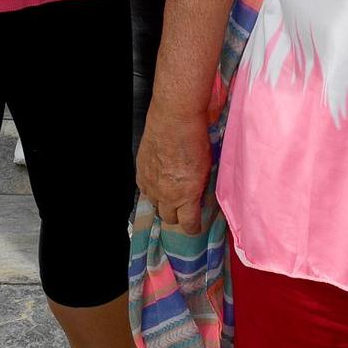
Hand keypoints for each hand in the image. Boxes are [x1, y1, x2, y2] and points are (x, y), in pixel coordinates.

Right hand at [138, 109, 210, 232]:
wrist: (174, 119)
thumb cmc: (196, 139)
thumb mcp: (206, 168)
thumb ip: (199, 186)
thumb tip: (198, 193)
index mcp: (186, 195)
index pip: (188, 224)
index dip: (193, 228)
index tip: (195, 226)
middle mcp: (166, 195)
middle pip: (169, 218)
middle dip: (177, 217)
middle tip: (184, 209)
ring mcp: (150, 184)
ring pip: (154, 205)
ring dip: (163, 203)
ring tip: (171, 195)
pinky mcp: (140, 172)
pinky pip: (144, 190)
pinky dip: (151, 190)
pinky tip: (158, 182)